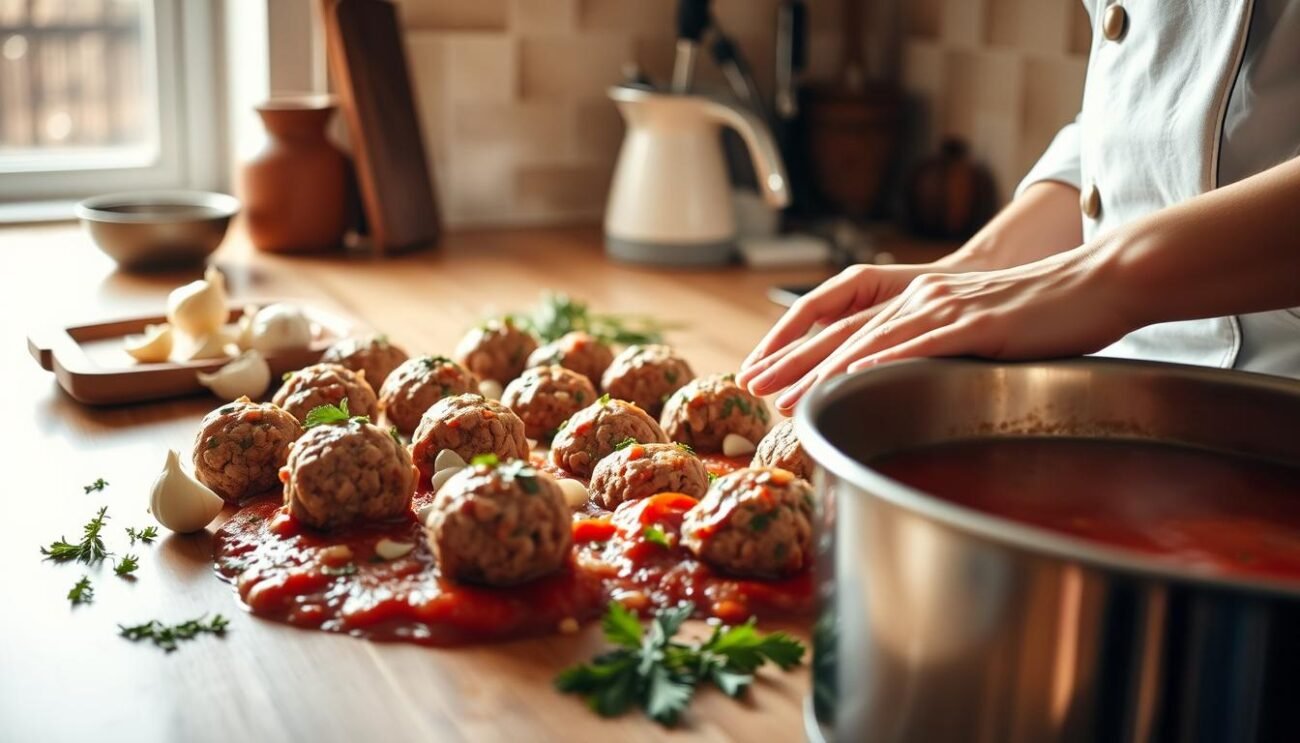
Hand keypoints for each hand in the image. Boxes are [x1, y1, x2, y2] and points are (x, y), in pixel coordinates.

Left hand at [755, 248, 1135, 414]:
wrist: (1101, 282)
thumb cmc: (1045, 314)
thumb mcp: (979, 329)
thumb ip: (940, 346)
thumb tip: (908, 379)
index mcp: (918, 298)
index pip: (841, 319)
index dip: (796, 344)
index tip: (762, 372)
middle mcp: (922, 297)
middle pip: (841, 330)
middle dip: (790, 360)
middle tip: (748, 386)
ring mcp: (948, 309)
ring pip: (869, 341)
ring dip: (821, 370)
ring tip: (784, 397)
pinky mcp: (978, 326)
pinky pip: (919, 347)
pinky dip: (881, 363)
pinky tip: (851, 379)